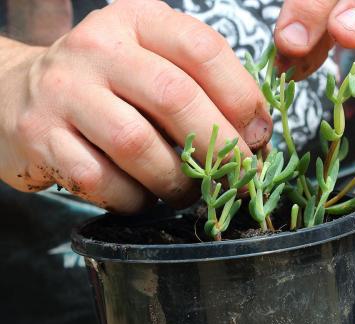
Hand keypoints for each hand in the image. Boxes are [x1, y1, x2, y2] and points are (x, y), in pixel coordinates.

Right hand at [0, 0, 271, 212]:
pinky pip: (99, 179)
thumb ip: (200, 86)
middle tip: (238, 175)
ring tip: (188, 192)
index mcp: (138, 21)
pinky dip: (132, 199)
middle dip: (218, 147)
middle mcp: (99, 48)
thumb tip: (254, 136)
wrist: (16, 91)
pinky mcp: (40, 135)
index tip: (259, 136)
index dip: (242, 98)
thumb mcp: (152, 61)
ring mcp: (65, 91)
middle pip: (174, 97)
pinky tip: (142, 198)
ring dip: (175, 180)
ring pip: (136, 144)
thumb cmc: (106, 82)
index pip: (203, 49)